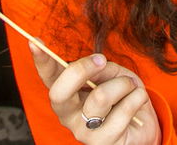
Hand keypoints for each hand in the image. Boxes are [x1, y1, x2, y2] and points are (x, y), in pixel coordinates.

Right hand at [31, 48, 160, 144]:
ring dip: (123, 83)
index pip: (49, 77)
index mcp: (67, 93)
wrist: (142, 125)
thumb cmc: (122, 96)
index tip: (34, 42)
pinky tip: (138, 99)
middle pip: (59, 93)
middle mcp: (68, 114)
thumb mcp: (113, 74)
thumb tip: (96, 64)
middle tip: (102, 60)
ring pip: (100, 96)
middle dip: (82, 69)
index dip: (41, 61)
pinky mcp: (102, 143)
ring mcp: (83, 131)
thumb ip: (102, 68)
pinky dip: (137, 97)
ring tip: (131, 86)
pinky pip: (123, 110)